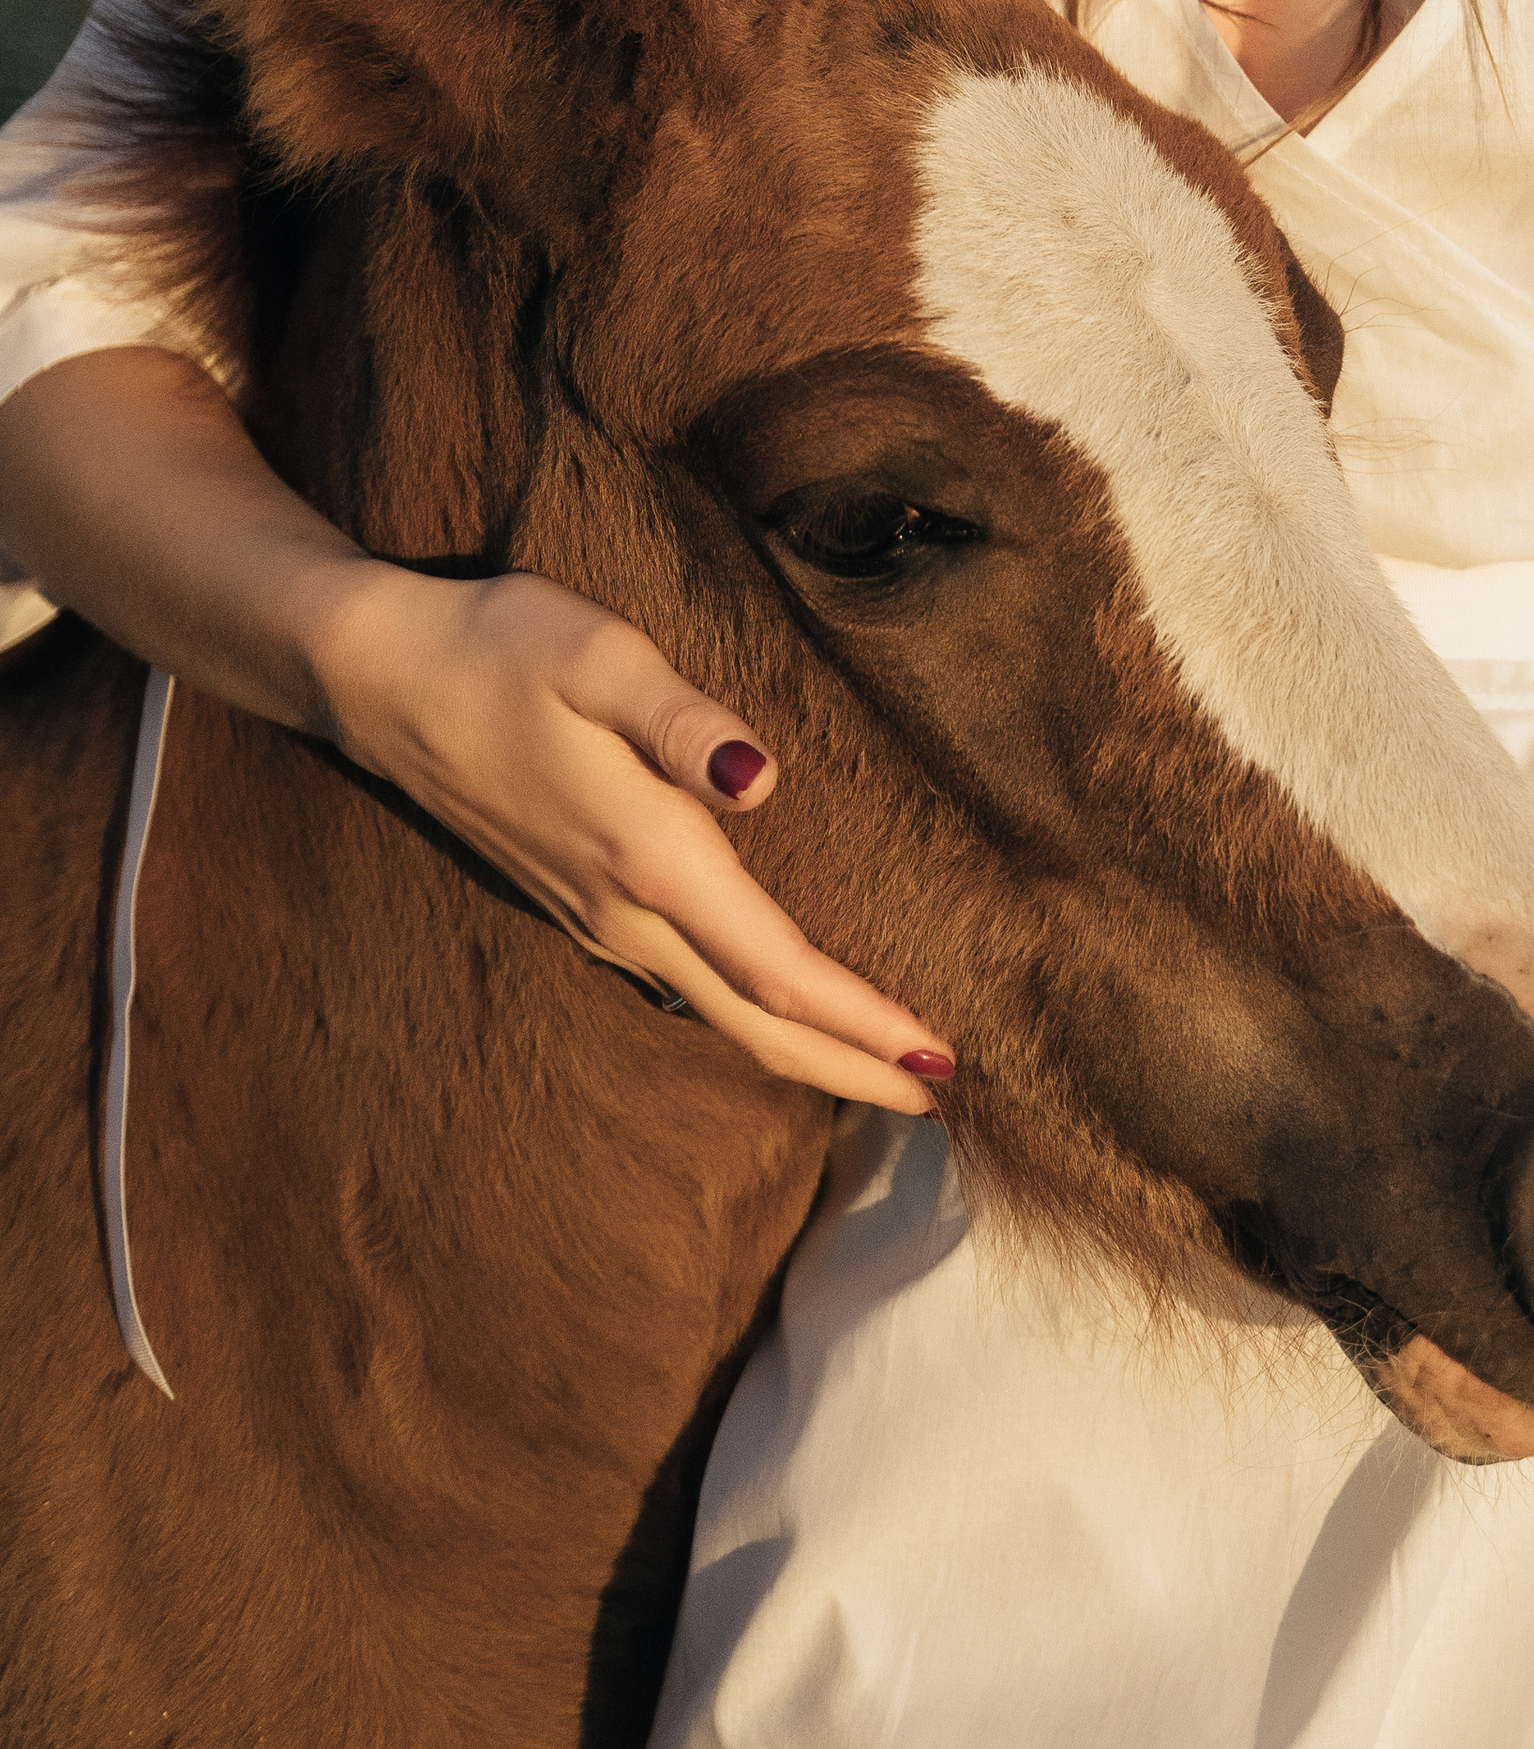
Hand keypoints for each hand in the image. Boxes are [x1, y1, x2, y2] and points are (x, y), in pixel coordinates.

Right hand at [313, 561, 954, 1110]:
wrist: (378, 678)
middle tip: (939, 1098)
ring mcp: (594, 918)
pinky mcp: (576, 903)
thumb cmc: (500, 650)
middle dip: (850, 1067)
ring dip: (802, 1047)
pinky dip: (748, 1012)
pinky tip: (773, 1003)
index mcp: (651, 860)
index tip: (940, 1060)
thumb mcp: (601, 657)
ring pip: (717, 1012)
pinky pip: (683, 986)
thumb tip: (762, 780)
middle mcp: (625, 913)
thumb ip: (685, 723)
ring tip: (879, 1068)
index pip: (778, 970)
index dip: (863, 1022)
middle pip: (756, 1021)